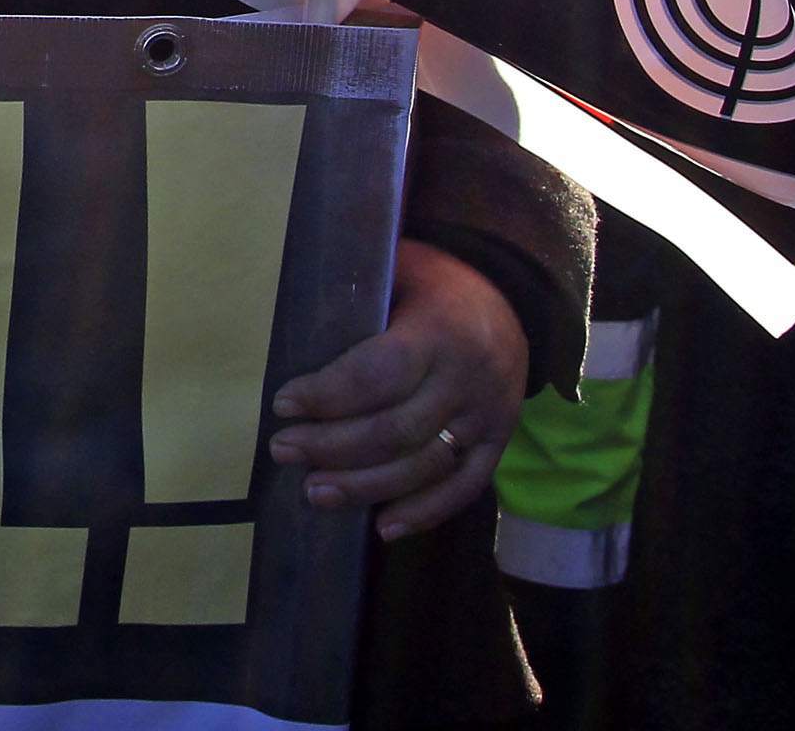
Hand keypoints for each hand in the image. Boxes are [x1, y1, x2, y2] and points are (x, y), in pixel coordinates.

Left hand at [268, 239, 529, 542]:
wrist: (512, 302)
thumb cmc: (434, 284)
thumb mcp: (399, 267)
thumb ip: (358, 293)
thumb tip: (295, 317)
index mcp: (439, 332)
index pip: (380, 374)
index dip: (329, 394)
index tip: (282, 404)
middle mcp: (467, 381)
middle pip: (396, 429)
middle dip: (332, 446)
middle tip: (283, 450)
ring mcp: (487, 419)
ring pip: (425, 466)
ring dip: (366, 487)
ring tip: (315, 492)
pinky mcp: (499, 444)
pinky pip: (465, 488)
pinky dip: (424, 513)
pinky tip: (382, 527)